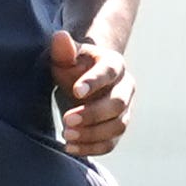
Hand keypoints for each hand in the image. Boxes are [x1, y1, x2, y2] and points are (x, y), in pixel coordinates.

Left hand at [51, 29, 133, 157]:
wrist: (83, 82)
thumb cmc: (73, 67)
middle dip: (92, 114)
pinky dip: (92, 148)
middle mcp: (125, 87)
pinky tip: (71, 148)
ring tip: (67, 135)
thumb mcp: (65, 56)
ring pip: (117, 126)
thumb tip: (60, 37)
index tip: (75, 91)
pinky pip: (111, 143)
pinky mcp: (117, 128)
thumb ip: (63, 49)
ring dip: (92, 134)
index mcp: (114, 65)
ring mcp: (125, 110)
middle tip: (66, 119)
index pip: (108, 73)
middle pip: (116, 104)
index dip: (94, 82)